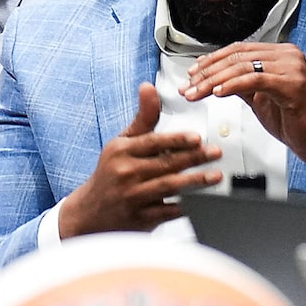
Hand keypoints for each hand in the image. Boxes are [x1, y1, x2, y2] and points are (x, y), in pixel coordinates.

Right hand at [57, 83, 220, 235]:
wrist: (90, 212)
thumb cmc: (111, 172)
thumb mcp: (122, 143)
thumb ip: (143, 118)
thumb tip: (148, 88)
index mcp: (120, 151)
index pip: (152, 142)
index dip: (176, 140)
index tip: (196, 138)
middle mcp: (124, 173)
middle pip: (165, 164)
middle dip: (193, 158)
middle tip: (215, 153)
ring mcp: (132, 197)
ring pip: (168, 187)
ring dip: (195, 182)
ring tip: (216, 176)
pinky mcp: (140, 218)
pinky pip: (167, 212)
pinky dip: (185, 207)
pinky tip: (202, 202)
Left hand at [181, 41, 305, 176]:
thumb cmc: (296, 122)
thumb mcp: (261, 99)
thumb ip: (241, 84)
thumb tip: (214, 78)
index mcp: (281, 55)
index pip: (238, 50)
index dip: (211, 60)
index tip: (192, 73)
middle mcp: (288, 56)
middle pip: (237, 56)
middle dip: (207, 72)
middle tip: (188, 85)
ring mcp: (292, 68)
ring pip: (242, 67)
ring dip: (213, 81)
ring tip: (196, 92)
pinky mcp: (293, 84)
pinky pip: (255, 79)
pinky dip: (232, 85)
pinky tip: (217, 93)